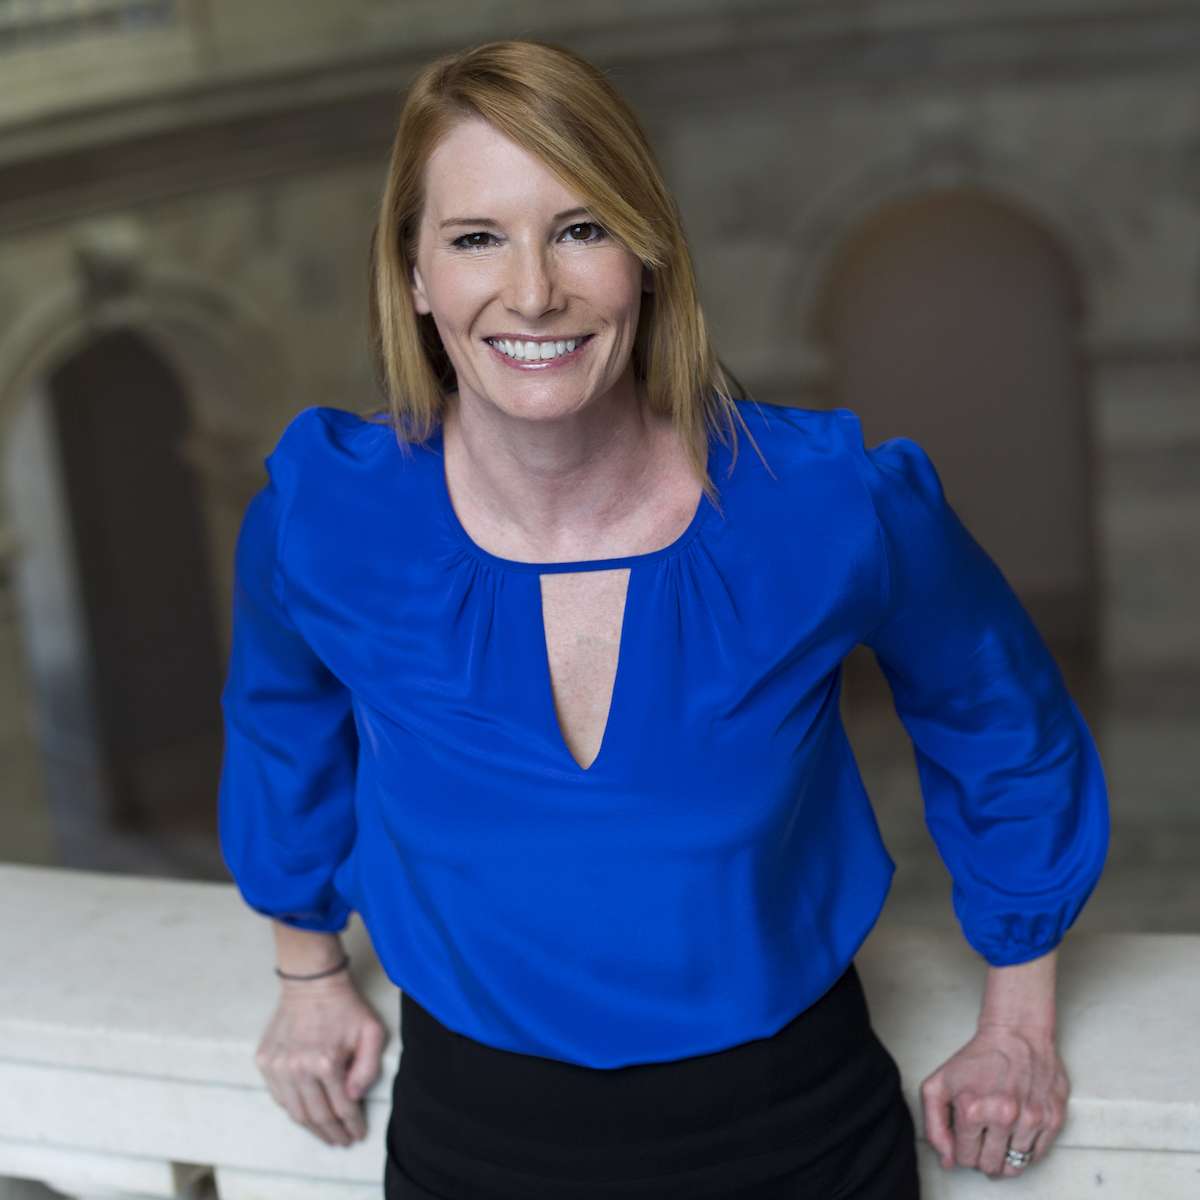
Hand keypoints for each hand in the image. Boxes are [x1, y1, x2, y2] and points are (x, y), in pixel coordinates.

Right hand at [256, 971, 386, 1144]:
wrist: (311, 982)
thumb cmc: (344, 1006)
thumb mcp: (371, 1031)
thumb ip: (368, 1067)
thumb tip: (354, 1097)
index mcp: (325, 1062)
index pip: (342, 1107)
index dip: (353, 1125)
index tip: (358, 1134)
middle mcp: (298, 1068)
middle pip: (317, 1116)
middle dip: (333, 1133)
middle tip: (343, 1142)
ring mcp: (277, 1066)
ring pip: (295, 1111)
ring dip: (312, 1128)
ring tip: (326, 1135)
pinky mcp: (264, 1061)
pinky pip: (279, 1096)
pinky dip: (293, 1109)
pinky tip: (306, 1113)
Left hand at [919, 950, 1067, 1177]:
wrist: (1016, 1032)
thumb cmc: (977, 1058)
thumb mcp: (938, 1084)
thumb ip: (934, 1126)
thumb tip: (947, 1162)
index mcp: (972, 1110)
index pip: (965, 1159)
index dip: (963, 1149)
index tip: (966, 1134)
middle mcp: (1004, 1117)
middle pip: (990, 1167)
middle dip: (983, 1156)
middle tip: (983, 1136)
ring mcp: (1032, 1119)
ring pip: (1015, 1167)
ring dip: (1004, 1156)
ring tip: (999, 1134)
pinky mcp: (1053, 1119)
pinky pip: (1037, 1157)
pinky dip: (1025, 1150)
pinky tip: (1016, 1130)